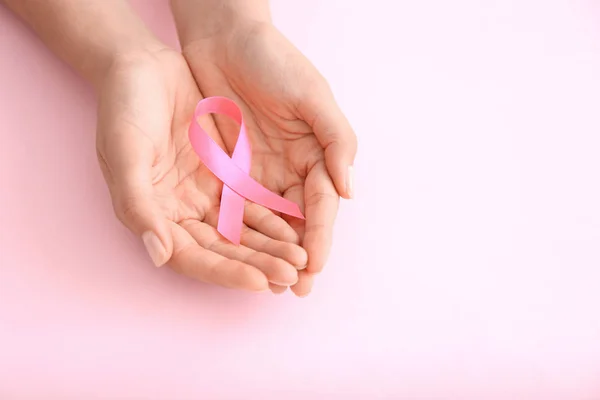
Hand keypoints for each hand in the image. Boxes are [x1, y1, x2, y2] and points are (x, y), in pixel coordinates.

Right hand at [96, 47, 307, 291]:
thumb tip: (160, 255)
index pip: (192, 257)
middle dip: (258, 264)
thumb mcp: (125, 153)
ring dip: (270, 247)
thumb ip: (138, 205)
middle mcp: (181, 213)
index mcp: (154, 216)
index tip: (260, 282)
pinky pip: (252, 203)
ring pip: (242, 230)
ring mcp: (205, 195)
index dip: (225, 272)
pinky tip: (295, 228)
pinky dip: (272, 217)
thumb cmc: (123, 109)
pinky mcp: (224, 176)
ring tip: (300, 259)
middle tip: (291, 275)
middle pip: (223, 250)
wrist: (143, 67)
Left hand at [180, 22, 357, 295]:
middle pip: (297, 221)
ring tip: (268, 283)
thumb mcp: (312, 96)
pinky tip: (238, 256)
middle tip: (293, 288)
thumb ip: (335, 141)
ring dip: (269, 253)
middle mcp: (291, 168)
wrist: (225, 39)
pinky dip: (239, 233)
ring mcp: (259, 171)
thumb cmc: (275, 61)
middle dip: (297, 255)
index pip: (321, 204)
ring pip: (267, 222)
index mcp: (317, 154)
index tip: (314, 267)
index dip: (320, 236)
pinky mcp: (229, 170)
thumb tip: (350, 191)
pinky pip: (235, 207)